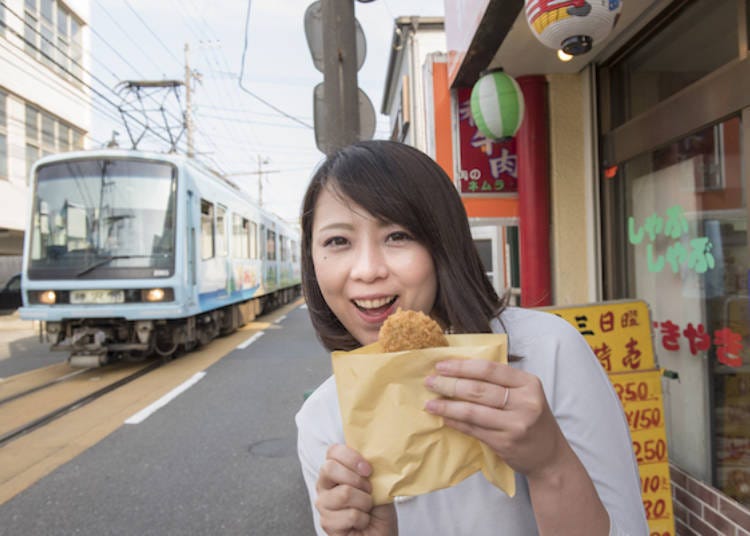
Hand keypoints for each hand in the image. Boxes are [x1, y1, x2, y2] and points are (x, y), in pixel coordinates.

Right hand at [316, 444, 396, 535]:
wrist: (380, 535)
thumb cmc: (378, 511)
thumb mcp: (379, 485)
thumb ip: (370, 470)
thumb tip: (371, 458)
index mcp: (335, 471)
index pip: (333, 451)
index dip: (351, 457)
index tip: (368, 469)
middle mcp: (324, 486)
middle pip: (330, 468)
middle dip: (357, 479)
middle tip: (369, 491)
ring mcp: (323, 505)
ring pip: (344, 493)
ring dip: (364, 502)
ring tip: (366, 508)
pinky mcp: (326, 523)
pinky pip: (350, 515)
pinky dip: (363, 519)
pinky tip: (362, 522)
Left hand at [424, 360, 566, 478]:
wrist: (549, 456)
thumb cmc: (532, 419)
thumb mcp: (525, 394)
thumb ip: (501, 381)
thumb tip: (459, 369)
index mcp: (528, 383)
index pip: (489, 370)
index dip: (462, 367)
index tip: (441, 366)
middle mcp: (524, 403)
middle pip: (478, 390)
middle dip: (449, 385)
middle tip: (430, 382)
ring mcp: (515, 425)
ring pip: (472, 411)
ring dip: (447, 406)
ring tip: (430, 403)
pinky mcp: (505, 443)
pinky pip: (473, 429)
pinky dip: (455, 423)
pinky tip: (444, 418)